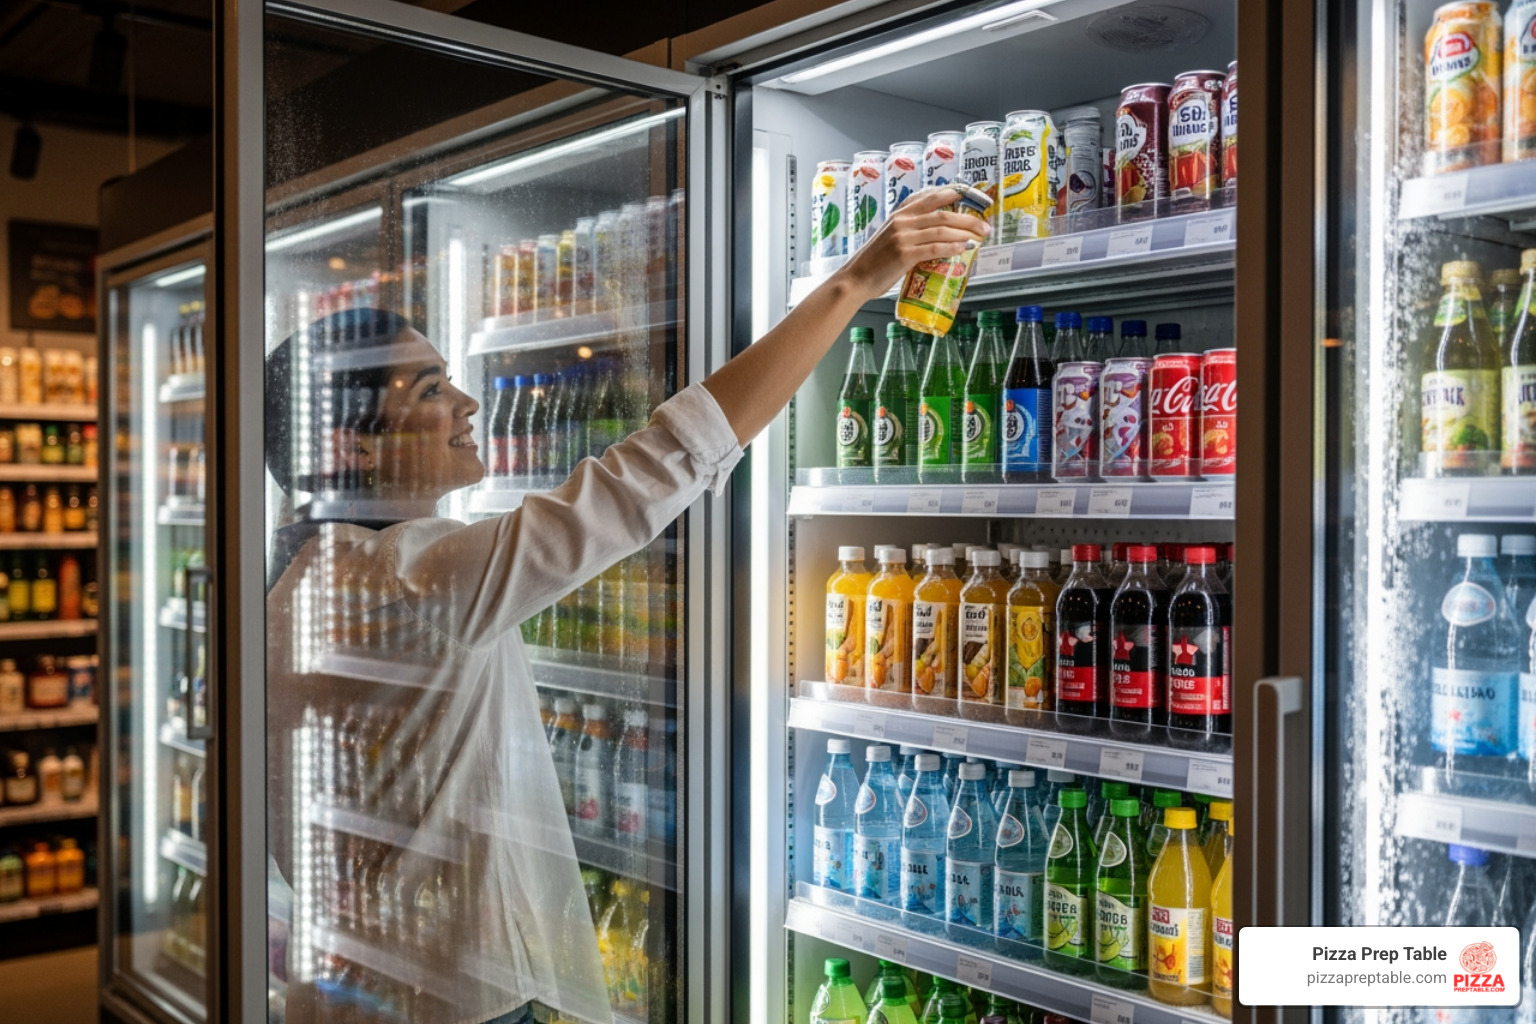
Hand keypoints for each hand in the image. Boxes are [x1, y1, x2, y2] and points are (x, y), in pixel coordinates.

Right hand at [834, 186, 992, 301]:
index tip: (971, 195)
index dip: (954, 193)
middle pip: (943, 212)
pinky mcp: (904, 254)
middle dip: (968, 217)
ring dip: (966, 232)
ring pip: (942, 228)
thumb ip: (910, 230)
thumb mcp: (890, 237)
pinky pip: (934, 247)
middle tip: (985, 224)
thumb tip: (937, 233)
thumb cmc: (874, 262)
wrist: (855, 279)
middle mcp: (902, 220)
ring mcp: (903, 236)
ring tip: (980, 236)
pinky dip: (952, 246)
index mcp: (899, 213)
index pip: (931, 196)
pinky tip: (964, 248)